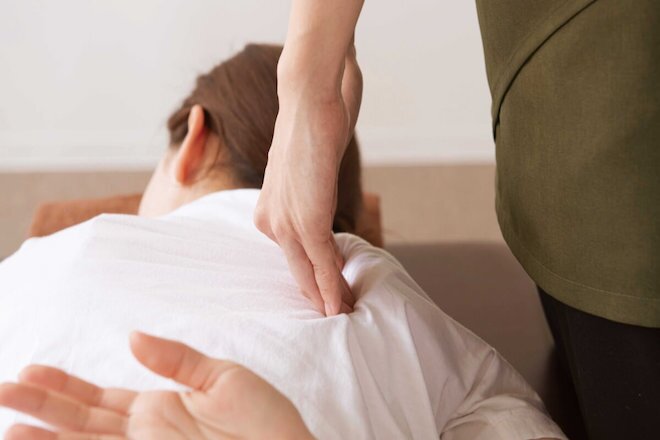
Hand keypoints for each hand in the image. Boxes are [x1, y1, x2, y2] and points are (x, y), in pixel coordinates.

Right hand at [0, 332, 312, 439]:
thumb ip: (177, 360)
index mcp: (162, 408)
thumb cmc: (268, 424)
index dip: (66, 386)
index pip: (102, 397)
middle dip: (43, 407)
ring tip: (10, 428)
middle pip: (83, 422)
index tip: (32, 370)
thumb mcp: (224, 378)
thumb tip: (131, 337)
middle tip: (4, 391)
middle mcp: (146, 435)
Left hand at [255, 46, 362, 315]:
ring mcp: (285, 221)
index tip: (325, 298)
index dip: (310, 279)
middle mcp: (269, 220)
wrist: (308, 100)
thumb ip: (315, 201)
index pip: (292, 256)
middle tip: (332, 319)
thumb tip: (327, 221)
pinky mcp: (306, 219)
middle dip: (314, 295)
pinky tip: (340, 304)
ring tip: (342, 315)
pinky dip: (332, 285)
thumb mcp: (311, 174)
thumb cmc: (313, 131)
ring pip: (307, 270)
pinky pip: (320, 261)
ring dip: (327, 296)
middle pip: (295, 269)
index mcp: (268, 212)